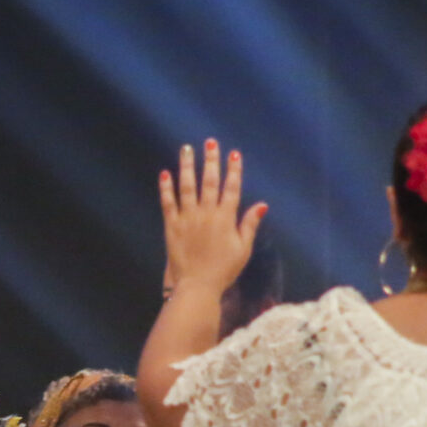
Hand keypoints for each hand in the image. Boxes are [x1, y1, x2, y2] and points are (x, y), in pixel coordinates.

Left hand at [159, 139, 267, 295]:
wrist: (197, 285)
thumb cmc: (223, 269)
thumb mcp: (242, 249)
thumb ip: (249, 225)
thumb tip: (261, 204)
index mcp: (226, 217)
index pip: (231, 188)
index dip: (233, 170)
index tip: (234, 154)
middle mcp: (207, 212)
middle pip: (209, 181)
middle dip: (210, 160)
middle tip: (210, 142)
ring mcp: (187, 217)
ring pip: (187, 186)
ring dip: (187, 166)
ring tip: (186, 149)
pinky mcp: (172, 225)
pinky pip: (168, 203)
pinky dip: (166, 188)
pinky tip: (165, 174)